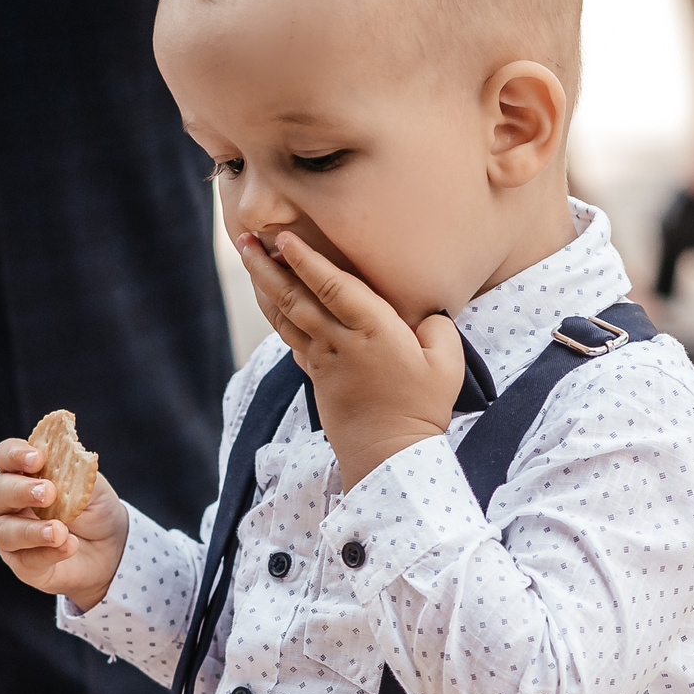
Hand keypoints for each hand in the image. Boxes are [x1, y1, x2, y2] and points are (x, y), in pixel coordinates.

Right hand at [0, 438, 130, 612]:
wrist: (111, 548)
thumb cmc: (93, 509)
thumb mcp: (92, 485)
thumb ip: (77, 472)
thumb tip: (69, 456)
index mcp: (22, 475)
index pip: (5, 457)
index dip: (15, 455)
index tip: (38, 458)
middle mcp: (8, 504)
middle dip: (21, 490)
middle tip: (48, 493)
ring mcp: (12, 535)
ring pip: (4, 531)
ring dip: (31, 530)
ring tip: (59, 531)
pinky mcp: (23, 565)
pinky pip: (26, 560)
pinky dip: (48, 553)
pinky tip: (69, 546)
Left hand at [238, 231, 461, 485]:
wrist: (388, 455)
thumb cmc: (421, 407)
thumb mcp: (447, 364)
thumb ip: (436, 327)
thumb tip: (424, 312)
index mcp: (373, 331)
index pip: (332, 288)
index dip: (307, 261)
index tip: (284, 238)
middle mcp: (340, 342)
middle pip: (295, 298)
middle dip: (267, 266)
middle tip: (245, 239)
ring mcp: (322, 360)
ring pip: (285, 316)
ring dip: (263, 285)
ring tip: (248, 259)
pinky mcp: (315, 376)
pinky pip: (289, 338)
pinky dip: (275, 314)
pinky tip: (269, 300)